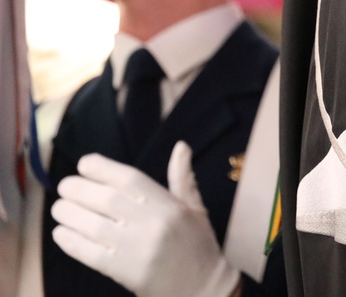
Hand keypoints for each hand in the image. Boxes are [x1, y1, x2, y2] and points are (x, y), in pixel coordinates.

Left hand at [51, 142, 240, 296]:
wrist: (202, 288)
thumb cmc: (197, 246)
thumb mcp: (195, 209)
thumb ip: (182, 178)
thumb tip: (181, 146)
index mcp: (169, 206)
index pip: (130, 179)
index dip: (103, 168)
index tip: (85, 164)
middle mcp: (152, 224)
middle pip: (106, 199)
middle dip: (78, 189)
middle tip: (65, 187)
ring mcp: (136, 249)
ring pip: (93, 225)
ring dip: (69, 214)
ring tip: (60, 208)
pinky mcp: (124, 272)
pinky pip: (90, 253)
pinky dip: (71, 241)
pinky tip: (61, 233)